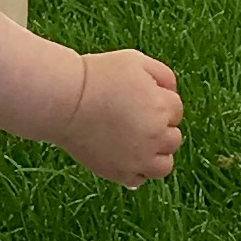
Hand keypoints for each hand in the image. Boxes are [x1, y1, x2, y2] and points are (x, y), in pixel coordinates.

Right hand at [62, 48, 181, 185]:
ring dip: (155, 155)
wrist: (64, 100)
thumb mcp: (135, 60)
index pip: (176, 111)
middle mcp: (155, 136)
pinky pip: (139, 179)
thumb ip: (163, 75)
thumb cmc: (97, 76)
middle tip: (133, 120)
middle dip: (159, 128)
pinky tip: (122, 156)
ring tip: (136, 144)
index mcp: (162, 107)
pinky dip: (135, 170)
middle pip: (173, 138)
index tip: (139, 101)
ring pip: (164, 166)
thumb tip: (172, 92)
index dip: (159, 103)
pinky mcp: (120, 173)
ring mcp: (138, 158)